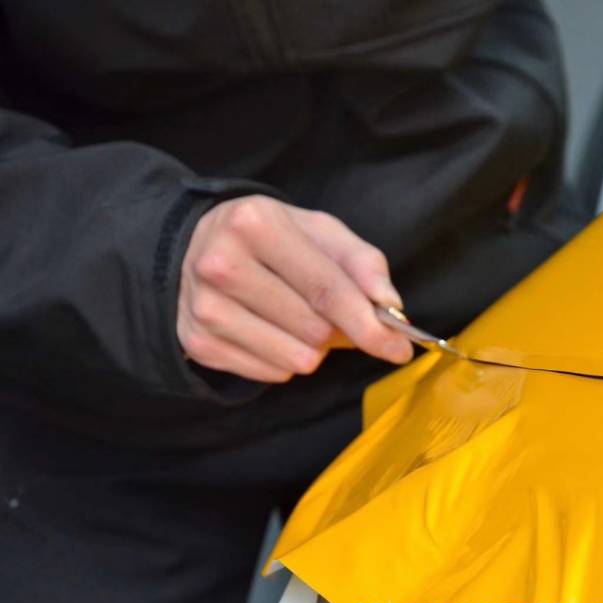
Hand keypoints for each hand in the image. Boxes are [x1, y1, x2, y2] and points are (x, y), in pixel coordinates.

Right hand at [177, 195, 413, 382]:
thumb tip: (390, 306)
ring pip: (297, 359)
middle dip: (338, 329)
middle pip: (316, 329)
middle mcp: (221, 265)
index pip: (327, 289)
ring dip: (312, 347)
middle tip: (327, 311)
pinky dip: (284, 358)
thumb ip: (362, 262)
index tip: (401, 347)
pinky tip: (269, 329)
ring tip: (295, 317)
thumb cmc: (273, 238)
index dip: (370, 324)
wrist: (197, 245)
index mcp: (256, 225)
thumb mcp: (319, 231)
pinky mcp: (198, 342)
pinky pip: (272, 374)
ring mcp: (204, 308)